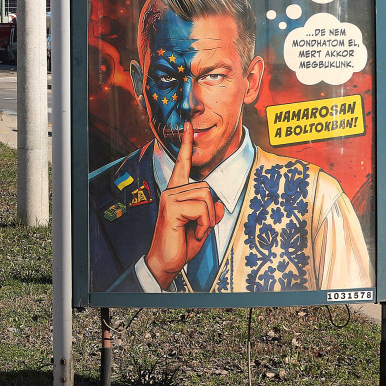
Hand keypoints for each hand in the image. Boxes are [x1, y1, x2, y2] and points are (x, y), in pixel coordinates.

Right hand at [144, 122, 224, 288]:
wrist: (166, 261)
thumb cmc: (181, 243)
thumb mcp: (202, 226)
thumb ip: (211, 213)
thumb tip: (218, 206)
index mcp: (176, 191)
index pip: (182, 164)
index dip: (185, 144)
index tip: (187, 125)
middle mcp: (171, 191)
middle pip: (207, 188)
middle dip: (210, 212)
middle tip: (196, 228)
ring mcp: (170, 198)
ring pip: (207, 199)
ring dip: (207, 220)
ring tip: (192, 231)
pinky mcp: (172, 208)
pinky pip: (202, 210)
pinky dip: (203, 225)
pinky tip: (190, 233)